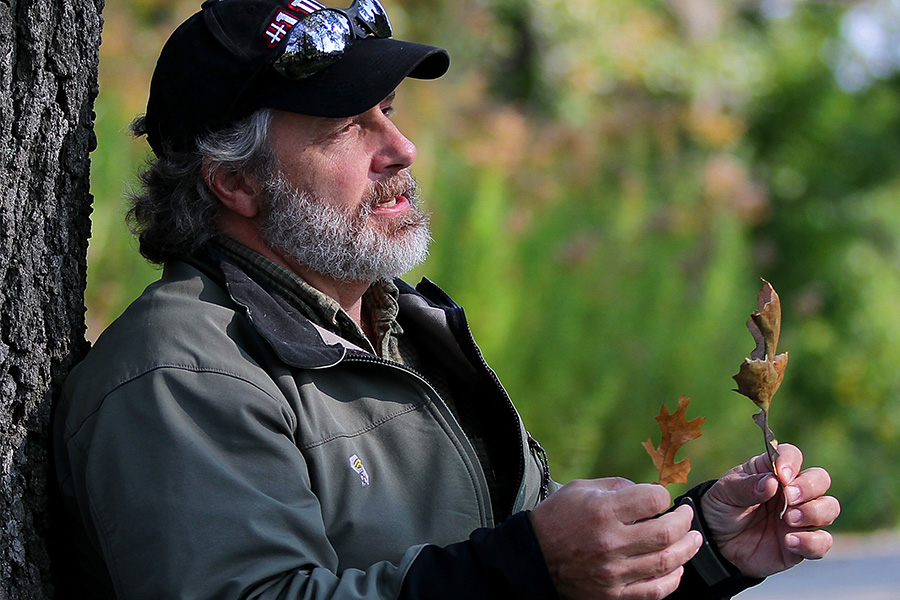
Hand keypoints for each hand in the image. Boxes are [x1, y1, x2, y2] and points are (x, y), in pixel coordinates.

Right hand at [530, 478, 702, 599]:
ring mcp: (613, 572)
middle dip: (684, 521)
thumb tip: (646, 492)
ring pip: (666, 562)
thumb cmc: (556, 518)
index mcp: (603, 511)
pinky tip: (677, 568)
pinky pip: (654, 590)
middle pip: (666, 532)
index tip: (661, 497)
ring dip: (687, 549)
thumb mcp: (580, 489)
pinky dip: (673, 579)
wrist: (533, 557)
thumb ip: (616, 486)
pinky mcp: (613, 594)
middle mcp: (610, 542)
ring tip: (694, 540)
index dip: (663, 495)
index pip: (653, 500)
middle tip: (686, 516)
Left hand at [700, 443, 839, 577]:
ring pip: (829, 507)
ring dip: (814, 512)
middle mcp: (791, 492)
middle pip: (820, 479)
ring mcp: (800, 517)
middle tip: (789, 497)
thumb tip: (772, 481)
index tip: (781, 476)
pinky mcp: (802, 543)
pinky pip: (823, 542)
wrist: (717, 544)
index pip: (792, 455)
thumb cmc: (721, 510)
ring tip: (788, 519)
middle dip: (809, 486)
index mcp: (771, 471)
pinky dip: (812, 542)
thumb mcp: (724, 493)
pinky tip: (789, 541)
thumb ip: (745, 486)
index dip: (790, 462)